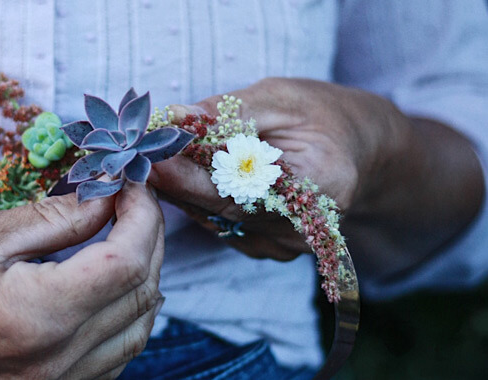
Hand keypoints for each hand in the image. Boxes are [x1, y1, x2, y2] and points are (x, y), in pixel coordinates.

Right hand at [0, 183, 164, 378]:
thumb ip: (54, 218)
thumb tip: (104, 197)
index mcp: (40, 315)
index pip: (126, 261)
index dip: (142, 216)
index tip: (132, 186)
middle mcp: (59, 360)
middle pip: (141, 295)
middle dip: (148, 241)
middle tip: (131, 204)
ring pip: (137, 331)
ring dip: (142, 280)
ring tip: (123, 239)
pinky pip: (115, 357)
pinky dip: (124, 317)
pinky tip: (106, 290)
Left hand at [150, 78, 482, 272]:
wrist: (356, 151)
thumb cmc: (322, 116)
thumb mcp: (282, 99)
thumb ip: (232, 112)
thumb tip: (178, 117)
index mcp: (318, 186)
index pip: (239, 187)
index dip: (189, 175)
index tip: (150, 158)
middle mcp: (302, 228)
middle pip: (222, 210)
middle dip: (174, 184)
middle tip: (136, 162)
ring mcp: (284, 245)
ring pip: (216, 221)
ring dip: (181, 193)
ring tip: (152, 165)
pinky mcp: (268, 248)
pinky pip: (221, 226)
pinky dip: (198, 203)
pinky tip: (181, 182)